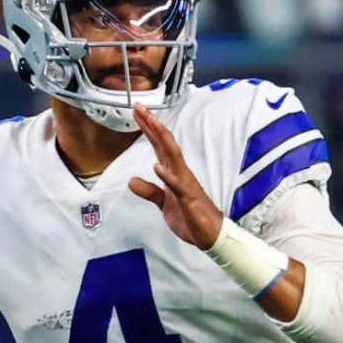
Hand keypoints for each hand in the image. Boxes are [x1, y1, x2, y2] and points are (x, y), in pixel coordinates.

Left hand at [128, 103, 223, 248]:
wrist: (210, 235)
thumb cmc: (191, 217)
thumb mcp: (164, 203)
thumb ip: (150, 191)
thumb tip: (132, 181)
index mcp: (175, 173)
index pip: (160, 146)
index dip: (149, 129)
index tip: (139, 113)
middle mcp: (180, 173)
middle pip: (165, 144)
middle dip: (153, 125)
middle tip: (140, 107)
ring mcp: (185, 184)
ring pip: (173, 157)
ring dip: (162, 139)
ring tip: (151, 123)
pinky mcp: (188, 199)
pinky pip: (177, 185)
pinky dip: (167, 175)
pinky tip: (157, 166)